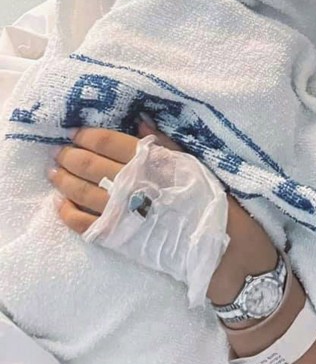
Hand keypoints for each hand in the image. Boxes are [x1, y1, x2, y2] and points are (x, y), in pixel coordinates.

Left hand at [49, 123, 274, 307]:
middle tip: (60, 149)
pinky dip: (67, 213)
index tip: (75, 130)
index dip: (89, 135)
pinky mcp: (116, 237)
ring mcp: (121, 212)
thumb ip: (162, 143)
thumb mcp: (189, 162)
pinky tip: (59, 204)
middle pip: (91, 165)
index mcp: (149, 161)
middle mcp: (130, 184)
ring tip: (54, 171)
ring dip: (64, 180)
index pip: (110, 143)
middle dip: (72, 155)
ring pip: (82, 192)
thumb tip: (139, 121)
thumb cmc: (206, 196)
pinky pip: (83, 224)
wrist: (214, 242)